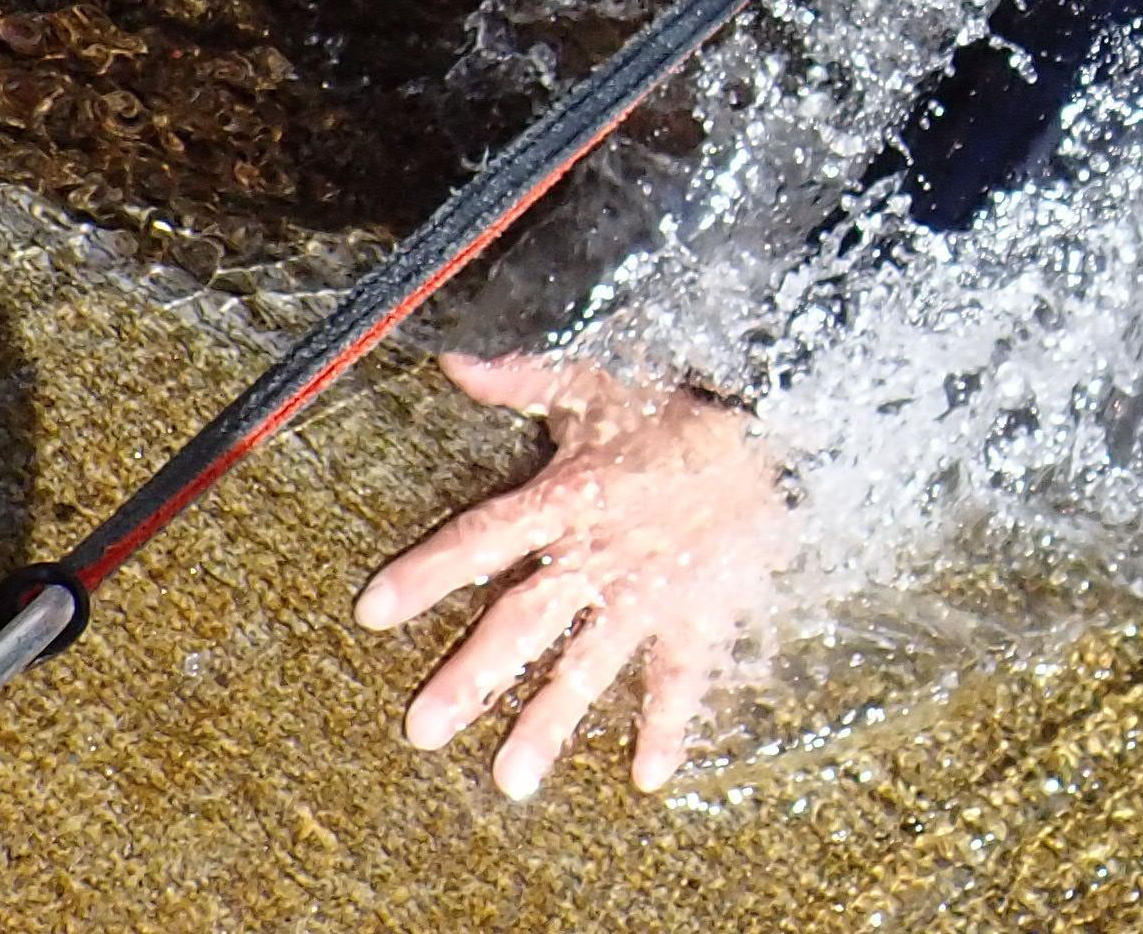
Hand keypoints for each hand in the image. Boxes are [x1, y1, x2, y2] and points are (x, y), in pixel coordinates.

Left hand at [356, 353, 794, 796]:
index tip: (372, 611)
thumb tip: (452, 361)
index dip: (428, 572)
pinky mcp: (699, 611)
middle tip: (422, 730)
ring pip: (590, 664)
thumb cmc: (673, 402)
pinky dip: (669, 726)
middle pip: (524, 621)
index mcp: (565, 497)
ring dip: (551, 722)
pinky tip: (647, 777)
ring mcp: (648, 591)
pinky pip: (683, 677)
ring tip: (512, 781)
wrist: (769, 418)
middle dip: (473, 675)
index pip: (483, 538)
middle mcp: (597, 554)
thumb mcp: (594, 381)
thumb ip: (519, 379)